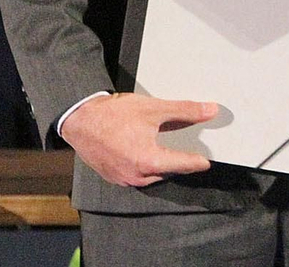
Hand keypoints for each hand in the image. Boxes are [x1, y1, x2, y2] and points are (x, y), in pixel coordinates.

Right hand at [59, 92, 217, 186]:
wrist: (80, 120)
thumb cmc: (113, 114)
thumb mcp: (153, 109)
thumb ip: (184, 111)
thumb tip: (209, 111)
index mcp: (150, 161)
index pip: (184, 164)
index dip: (197, 161)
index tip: (206, 161)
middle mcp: (138, 176)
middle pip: (168, 170)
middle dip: (177, 159)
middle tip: (185, 148)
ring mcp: (125, 180)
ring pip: (153, 174)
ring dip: (160, 162)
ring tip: (160, 147)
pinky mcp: (115, 178)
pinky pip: (137, 174)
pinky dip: (144, 164)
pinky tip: (142, 150)